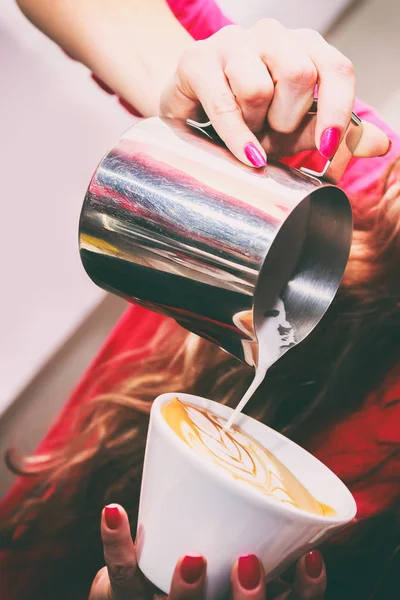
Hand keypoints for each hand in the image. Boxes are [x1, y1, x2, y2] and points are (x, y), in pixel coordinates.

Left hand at [89, 503, 326, 598]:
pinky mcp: (125, 595)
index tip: (311, 557)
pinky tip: (114, 510)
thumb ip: (258, 538)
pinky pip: (121, 573)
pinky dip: (118, 542)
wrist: (137, 596)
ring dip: (186, 593)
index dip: (306, 592)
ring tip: (192, 558)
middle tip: (248, 563)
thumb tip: (295, 493)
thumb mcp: (229, 562)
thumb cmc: (196, 571)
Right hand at [160, 20, 389, 166]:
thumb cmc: (248, 120)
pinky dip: (237, 137)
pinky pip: (225, 102)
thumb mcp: (296, 130)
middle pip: (298, 74)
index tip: (327, 148)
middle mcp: (271, 35)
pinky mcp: (197, 60)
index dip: (336, 110)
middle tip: (271, 136)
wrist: (192, 116)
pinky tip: (245, 155)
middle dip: (286, 121)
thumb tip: (382, 143)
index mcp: (303, 47)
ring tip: (247, 132)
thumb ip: (334, 133)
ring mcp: (232, 42)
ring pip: (260, 87)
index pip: (335, 67)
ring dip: (256, 127)